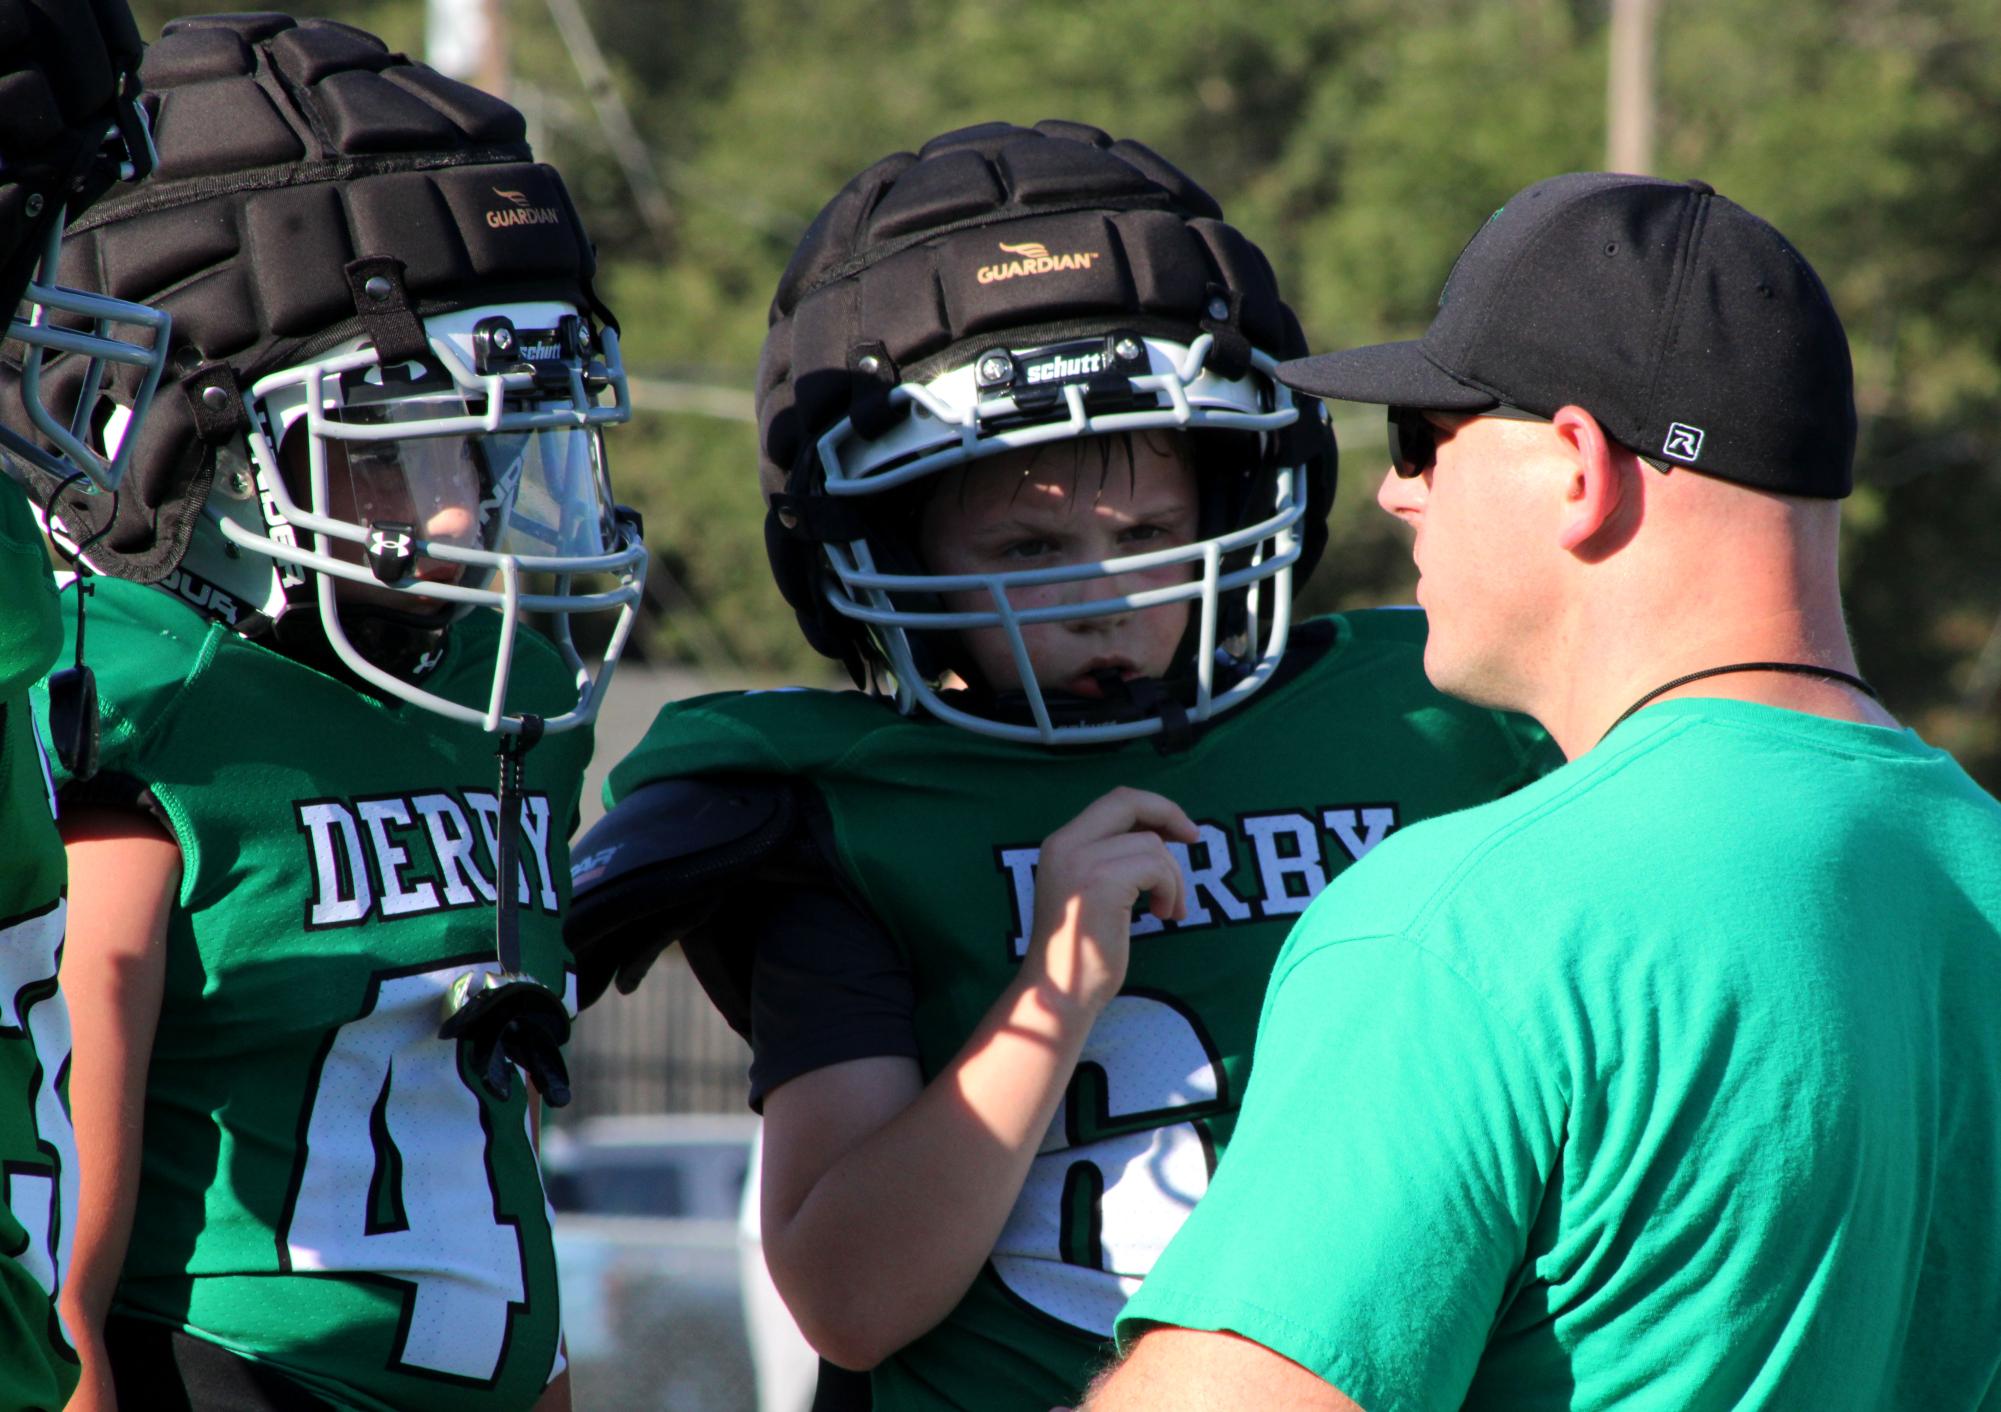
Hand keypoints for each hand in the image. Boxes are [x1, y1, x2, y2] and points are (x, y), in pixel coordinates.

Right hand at [1023, 787, 1197, 1015]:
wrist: (1058, 990)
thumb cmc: (1080, 950)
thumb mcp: (1089, 890)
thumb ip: (1110, 858)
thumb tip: (1159, 834)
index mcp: (1060, 844)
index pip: (1113, 801)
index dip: (1152, 807)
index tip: (1177, 829)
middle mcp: (1066, 844)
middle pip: (1128, 801)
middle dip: (1169, 813)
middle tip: (1194, 838)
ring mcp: (1082, 862)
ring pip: (1151, 844)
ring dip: (1173, 878)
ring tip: (1169, 910)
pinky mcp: (1103, 883)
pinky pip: (1157, 869)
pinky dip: (1171, 890)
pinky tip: (1164, 915)